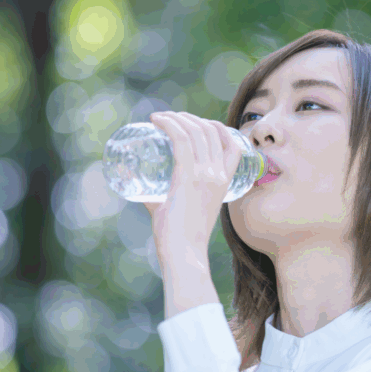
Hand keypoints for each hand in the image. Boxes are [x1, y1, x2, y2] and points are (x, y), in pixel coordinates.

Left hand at [143, 111, 243, 271]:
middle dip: (189, 118)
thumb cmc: (179, 238)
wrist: (184, 254)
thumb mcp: (180, 209)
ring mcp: (205, 174)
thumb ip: (162, 197)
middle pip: (210, 131)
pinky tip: (157, 120)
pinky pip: (181, 140)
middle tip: (169, 119)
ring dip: (177, 118)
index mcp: (225, 182)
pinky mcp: (187, 177)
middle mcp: (219, 174)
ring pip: (195, 131)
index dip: (216, 126)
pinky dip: (169, 125)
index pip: (232, 144)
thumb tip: (138, 188)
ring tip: (160, 118)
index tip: (194, 123)